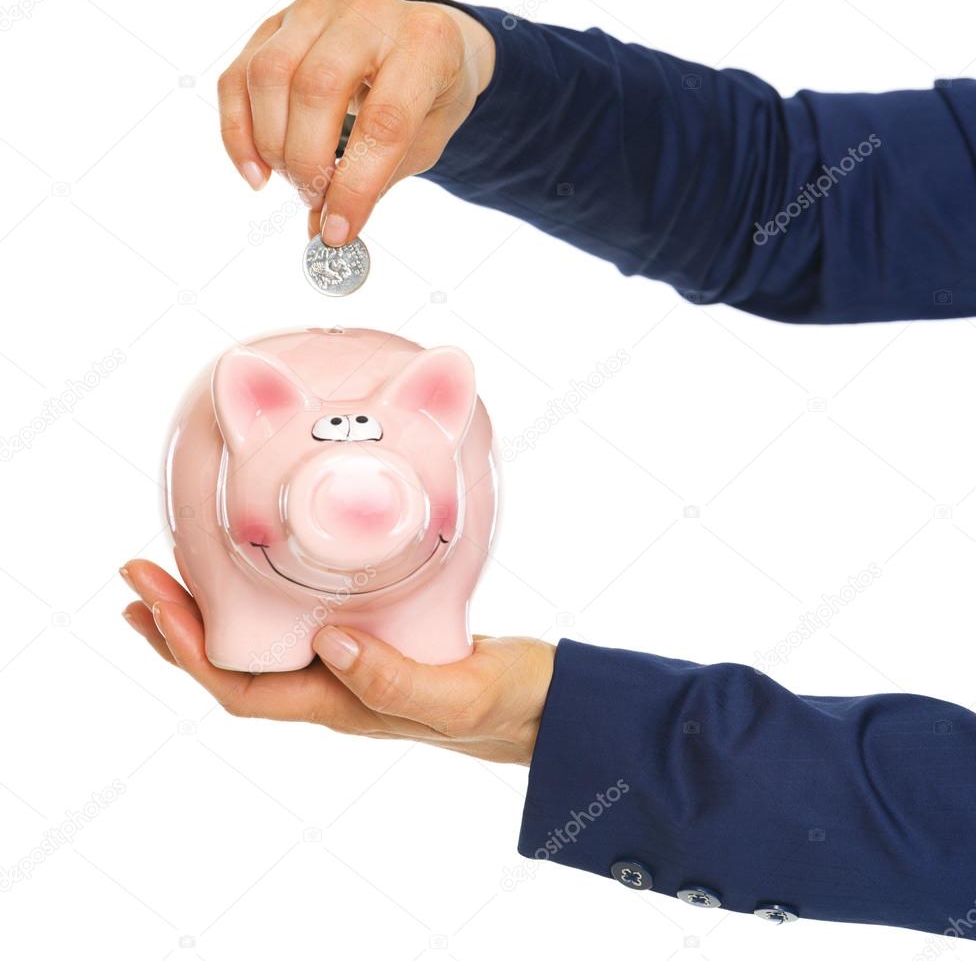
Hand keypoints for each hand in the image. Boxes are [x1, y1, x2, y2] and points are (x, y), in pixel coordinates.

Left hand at [119, 560, 552, 765]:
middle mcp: (331, 687)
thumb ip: (393, 679)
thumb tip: (327, 642)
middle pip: (232, 667)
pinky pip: (294, 621)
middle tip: (136, 577)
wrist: (538, 703)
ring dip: (208, 613)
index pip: (241, 689)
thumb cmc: (501, 703)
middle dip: (177, 627)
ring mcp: (347, 665)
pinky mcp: (369, 638)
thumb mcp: (454, 694)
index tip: (153, 601)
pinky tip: (258, 572)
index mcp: (340, 705)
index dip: (189, 651)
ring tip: (170, 576)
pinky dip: (262, 598)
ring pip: (258, 644)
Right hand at [217, 0, 495, 245]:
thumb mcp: (424, 142)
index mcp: (423, 45)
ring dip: (274, 148)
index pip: (384, 121)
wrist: (417, 44)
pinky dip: (238, 134)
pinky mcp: (275, 23)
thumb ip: (378, 183)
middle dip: (309, 164)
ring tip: (298, 182)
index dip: (356, 185)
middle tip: (316, 200)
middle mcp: (367, 13)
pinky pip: (237, 79)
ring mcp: (315, 10)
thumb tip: (325, 232)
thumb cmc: (425, 98)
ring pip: (269, 77)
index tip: (340, 230)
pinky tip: (258, 173)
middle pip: (316, 90)